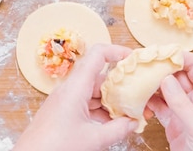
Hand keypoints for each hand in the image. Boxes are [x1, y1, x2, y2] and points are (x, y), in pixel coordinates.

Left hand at [13, 44, 138, 150]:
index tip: (133, 59)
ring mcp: (65, 100)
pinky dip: (101, 111)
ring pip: (94, 92)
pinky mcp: (63, 112)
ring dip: (111, 101)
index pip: (97, 55)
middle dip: (120, 85)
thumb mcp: (94, 140)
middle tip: (138, 94)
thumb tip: (133, 122)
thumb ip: (118, 129)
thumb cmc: (54, 148)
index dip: (117, 52)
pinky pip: (87, 104)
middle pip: (99, 76)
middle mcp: (69, 89)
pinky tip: (112, 124)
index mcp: (75, 87)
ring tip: (129, 113)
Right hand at [147, 51, 192, 150]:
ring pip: (167, 91)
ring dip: (152, 86)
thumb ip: (182, 104)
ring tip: (136, 82)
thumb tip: (166, 79)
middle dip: (161, 69)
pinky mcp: (174, 124)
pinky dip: (149, 103)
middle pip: (179, 76)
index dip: (180, 57)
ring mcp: (185, 112)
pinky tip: (139, 102)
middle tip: (141, 65)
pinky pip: (160, 107)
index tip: (160, 53)